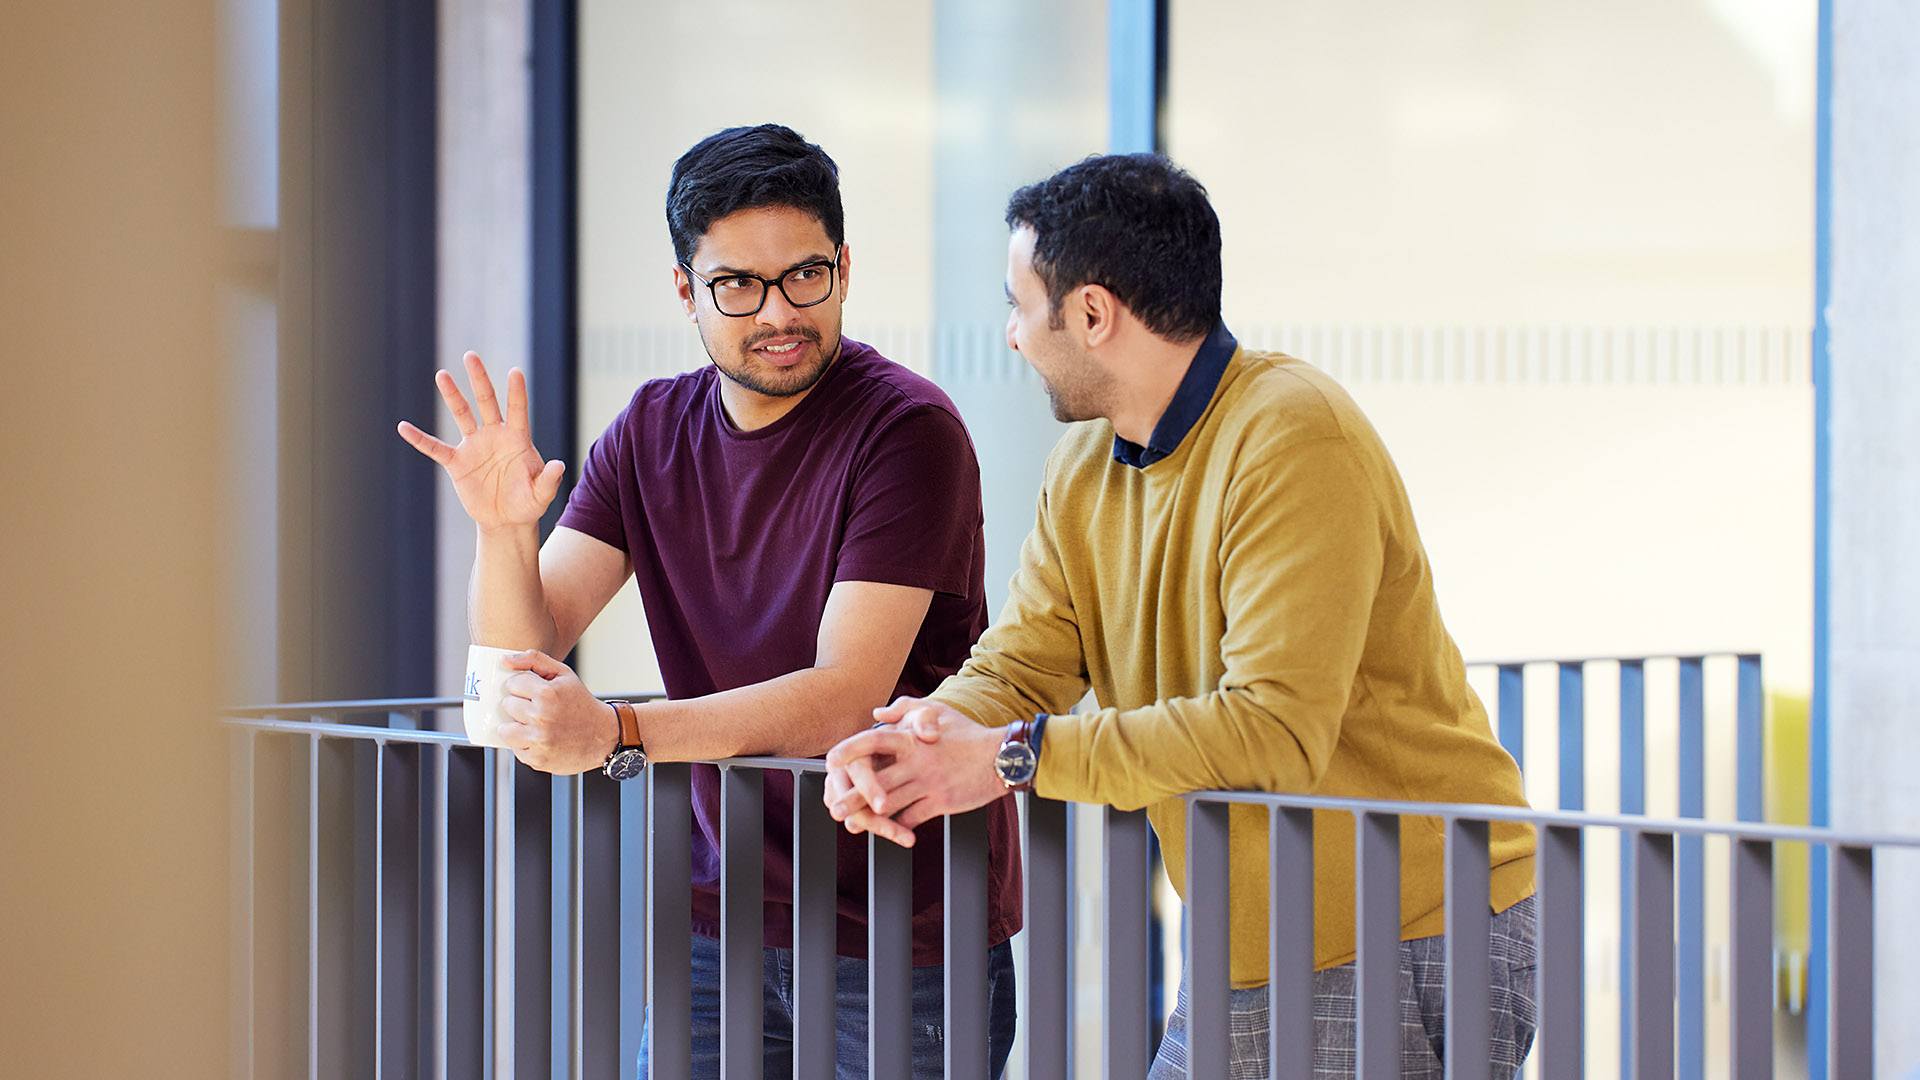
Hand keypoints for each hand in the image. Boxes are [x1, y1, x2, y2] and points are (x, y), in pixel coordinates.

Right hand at [396, 351, 565, 531]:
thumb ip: (549, 480)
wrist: (507, 520)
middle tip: (471, 356)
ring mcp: (474, 447)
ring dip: (452, 396)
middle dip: (479, 380)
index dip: (516, 392)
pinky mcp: (458, 463)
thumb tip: (560, 465)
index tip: (515, 371)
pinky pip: (435, 448)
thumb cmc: (528, 503)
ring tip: (442, 375)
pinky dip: (420, 439)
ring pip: (462, 415)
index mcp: (518, 439)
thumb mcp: (541, 494)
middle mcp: (495, 435)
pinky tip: (403, 427)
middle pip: (486, 402)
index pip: (518, 410)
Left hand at [493, 649, 617, 774]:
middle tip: (538, 709)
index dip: (522, 686)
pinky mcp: (537, 759)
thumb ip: (534, 660)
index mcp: (547, 694)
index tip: (533, 692)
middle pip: (507, 705)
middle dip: (519, 705)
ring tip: (534, 725)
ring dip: (516, 726)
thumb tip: (504, 661)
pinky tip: (540, 739)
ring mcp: (538, 740)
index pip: (513, 684)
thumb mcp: (564, 674)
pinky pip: (515, 749)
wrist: (603, 736)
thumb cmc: (581, 703)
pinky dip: (524, 744)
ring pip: (505, 730)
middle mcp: (541, 717)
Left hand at [823, 698, 1008, 845]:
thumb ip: (905, 708)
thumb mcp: (938, 711)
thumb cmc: (968, 734)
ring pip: (890, 803)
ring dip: (869, 817)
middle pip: (875, 781)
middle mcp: (917, 760)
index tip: (830, 760)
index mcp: (912, 738)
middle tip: (834, 807)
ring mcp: (928, 783)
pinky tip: (890, 831)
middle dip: (851, 797)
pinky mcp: (941, 802)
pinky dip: (899, 826)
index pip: (873, 740)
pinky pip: (913, 818)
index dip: (849, 750)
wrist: (1002, 757)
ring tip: (853, 824)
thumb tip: (877, 713)